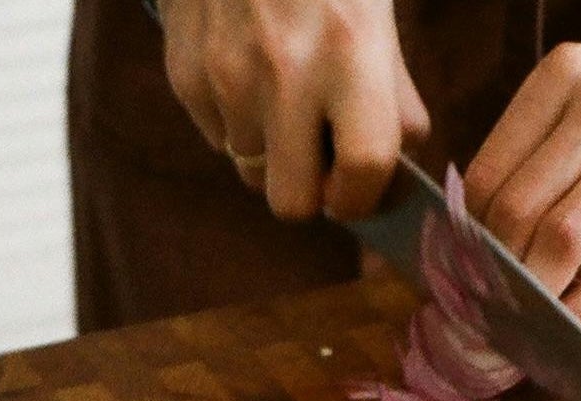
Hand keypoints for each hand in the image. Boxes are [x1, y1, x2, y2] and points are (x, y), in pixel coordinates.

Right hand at [157, 0, 429, 220]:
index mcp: (350, 54)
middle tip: (319, 159)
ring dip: (270, 151)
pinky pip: (215, 137)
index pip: (363, 172)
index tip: (359, 191)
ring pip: (249, 171)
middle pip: (291, 202)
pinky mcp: (184, 72)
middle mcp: (285, 72)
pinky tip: (247, 71)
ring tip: (282, 96)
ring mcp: (226, 76)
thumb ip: (395, 102)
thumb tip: (392, 181)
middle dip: (309, 191)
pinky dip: (235, 121)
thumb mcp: (378, 19)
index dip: (363, 198)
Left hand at [463, 31, 580, 325]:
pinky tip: (576, 332)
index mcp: (564, 77)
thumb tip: (494, 229)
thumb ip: (552, 141)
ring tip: (522, 330)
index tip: (462, 280)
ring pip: (560, 238)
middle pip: (515, 211)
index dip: (465, 240)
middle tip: (486, 318)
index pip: (487, 175)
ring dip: (534, 298)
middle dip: (492, 277)